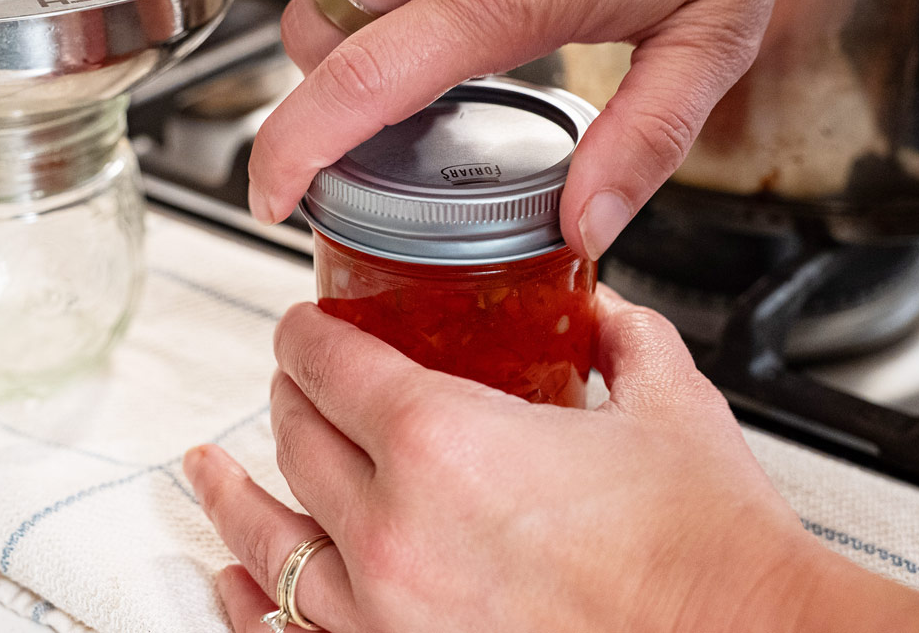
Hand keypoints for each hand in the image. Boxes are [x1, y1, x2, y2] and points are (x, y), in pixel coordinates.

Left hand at [184, 290, 831, 632]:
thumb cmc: (711, 550)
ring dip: (235, 498)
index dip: (303, 333)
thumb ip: (623, 340)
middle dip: (288, 397)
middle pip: (298, 441)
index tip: (299, 326)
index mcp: (446, 442)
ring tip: (207, 474)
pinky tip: (236, 583)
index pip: (332, 364)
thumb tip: (604, 316)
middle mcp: (396, 531)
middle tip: (293, 382)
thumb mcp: (666, 405)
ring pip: (272, 541)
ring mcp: (389, 618)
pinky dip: (253, 602)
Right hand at [248, 0, 806, 258]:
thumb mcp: (704, 43)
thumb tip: (586, 223)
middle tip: (394, 108)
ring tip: (467, 14)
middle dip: (329, 86)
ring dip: (379, 17)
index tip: (271, 193)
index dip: (291, 153)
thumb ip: (640, 145)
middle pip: (312, 32)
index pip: (351, 88)